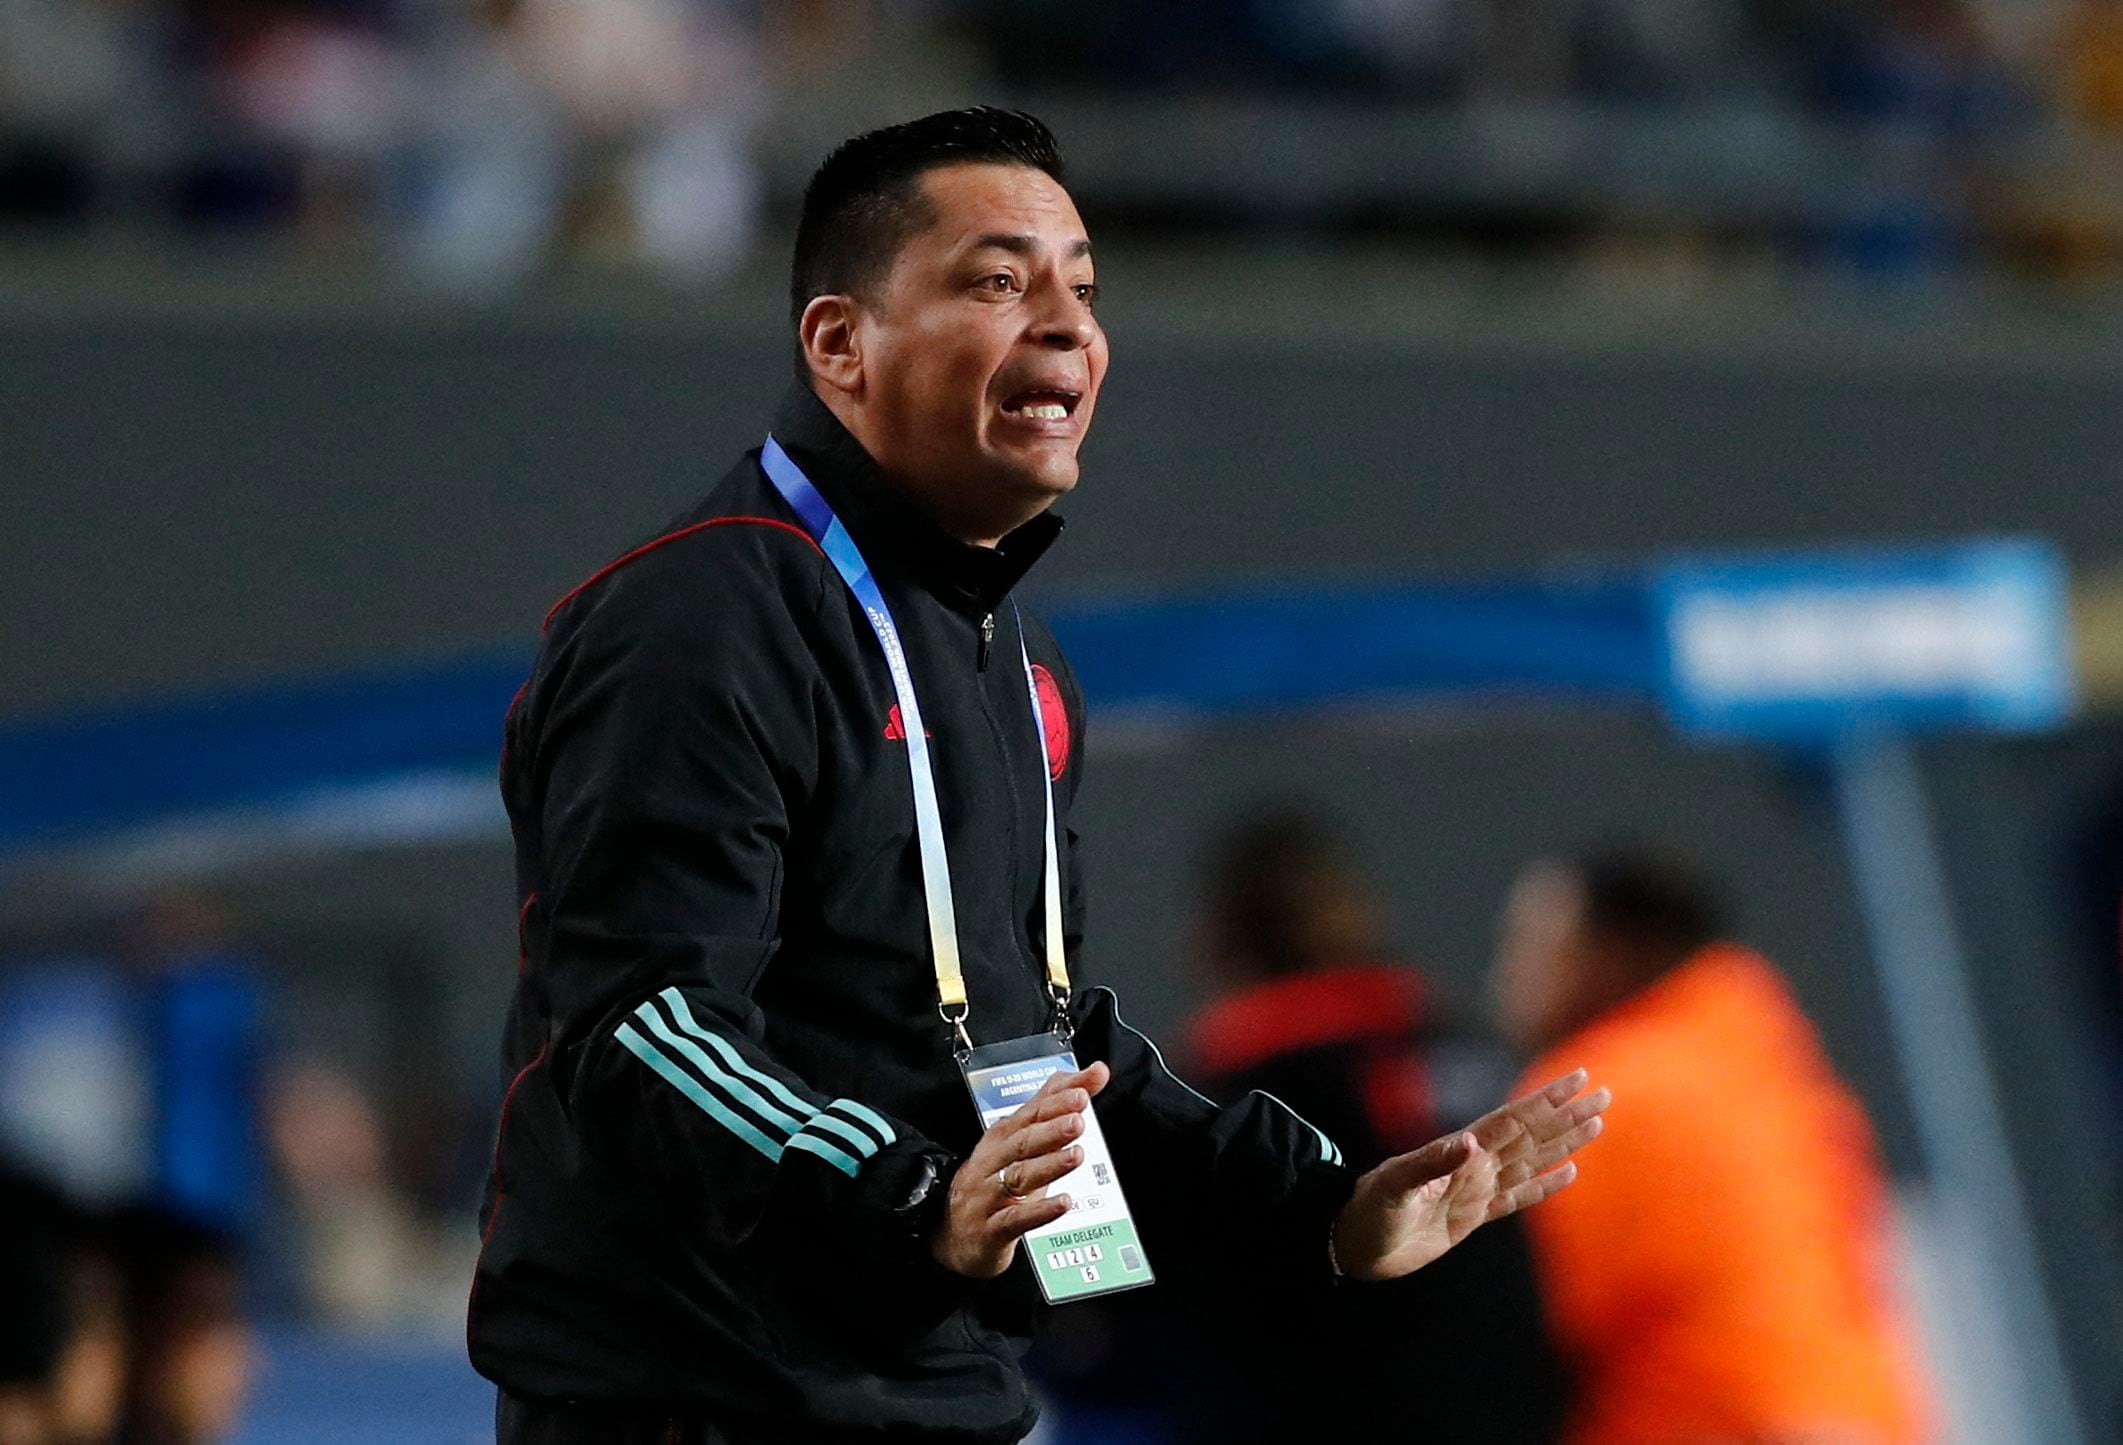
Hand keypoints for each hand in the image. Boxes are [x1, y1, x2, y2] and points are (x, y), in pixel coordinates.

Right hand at [928, 1062, 1110, 1278]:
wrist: (954, 1235)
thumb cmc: (995, 1182)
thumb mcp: (1024, 1143)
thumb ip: (1058, 1106)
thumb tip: (1095, 1072)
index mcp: (1002, 1137)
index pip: (1031, 1112)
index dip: (1055, 1102)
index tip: (1081, 1091)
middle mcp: (993, 1162)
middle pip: (1023, 1141)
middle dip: (1051, 1129)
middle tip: (1078, 1119)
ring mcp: (989, 1195)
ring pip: (1019, 1176)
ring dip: (1049, 1165)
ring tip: (1076, 1155)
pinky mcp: (991, 1229)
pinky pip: (1015, 1219)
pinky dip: (1039, 1211)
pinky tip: (1062, 1203)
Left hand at [1332, 1068, 1608, 1281]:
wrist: (1353, 1244)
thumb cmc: (1369, 1210)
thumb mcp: (1396, 1184)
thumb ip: (1433, 1162)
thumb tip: (1472, 1143)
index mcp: (1460, 1152)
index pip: (1514, 1119)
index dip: (1546, 1100)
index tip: (1577, 1079)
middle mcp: (1473, 1166)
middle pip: (1532, 1135)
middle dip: (1567, 1115)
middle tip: (1604, 1093)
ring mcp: (1474, 1190)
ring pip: (1531, 1161)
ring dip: (1563, 1143)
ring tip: (1595, 1124)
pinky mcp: (1471, 1218)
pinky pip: (1516, 1198)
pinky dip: (1544, 1186)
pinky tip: (1568, 1173)